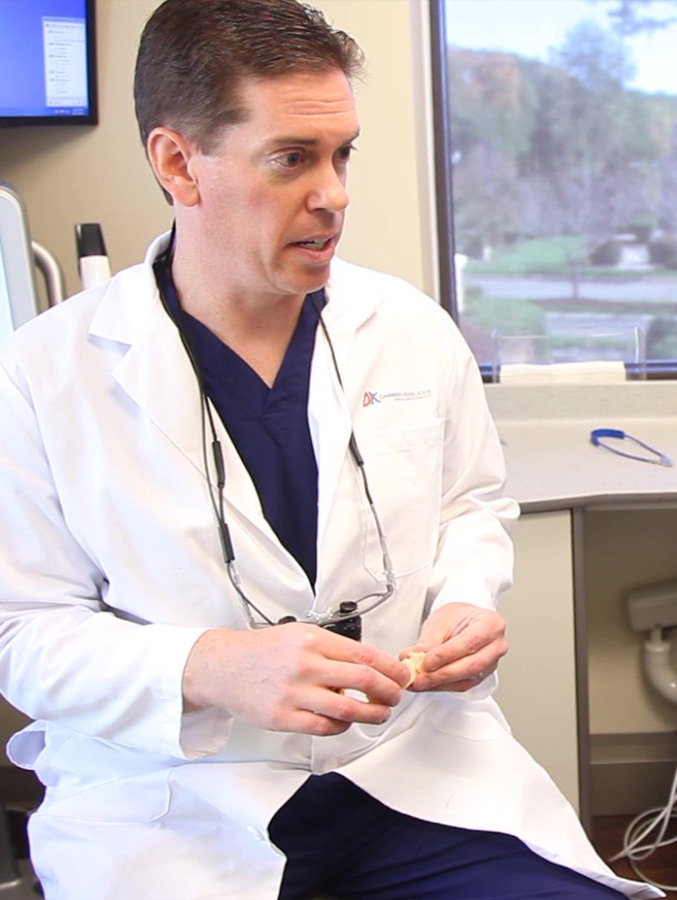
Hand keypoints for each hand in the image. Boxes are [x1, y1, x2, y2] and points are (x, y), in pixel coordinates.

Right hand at [183, 623, 409, 735]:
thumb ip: (333, 648)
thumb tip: (371, 665)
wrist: (224, 667)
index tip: (402, 676)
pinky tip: (345, 722)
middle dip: (389, 691)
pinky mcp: (283, 717)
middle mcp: (305, 664)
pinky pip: (325, 728)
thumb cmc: (264, 651)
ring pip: (348, 709)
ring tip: (379, 714)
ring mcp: (294, 693)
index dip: (391, 668)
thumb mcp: (300, 635)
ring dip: (372, 714)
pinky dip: (342, 727)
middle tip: (396, 696)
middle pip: (363, 680)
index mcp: (312, 640)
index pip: (365, 655)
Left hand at [400, 603, 506, 692]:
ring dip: (439, 683)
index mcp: (491, 624)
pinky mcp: (481, 677)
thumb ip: (427, 641)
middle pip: (471, 665)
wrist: (465, 621)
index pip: (470, 642)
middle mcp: (496, 646)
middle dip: (441, 674)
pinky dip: (442, 686)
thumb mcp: (441, 621)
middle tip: (418, 677)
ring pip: (467, 679)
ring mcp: (491, 664)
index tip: (426, 661)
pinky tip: (427, 683)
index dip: (447, 655)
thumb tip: (411, 658)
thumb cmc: (458, 617)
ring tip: (418, 681)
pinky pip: (462, 685)